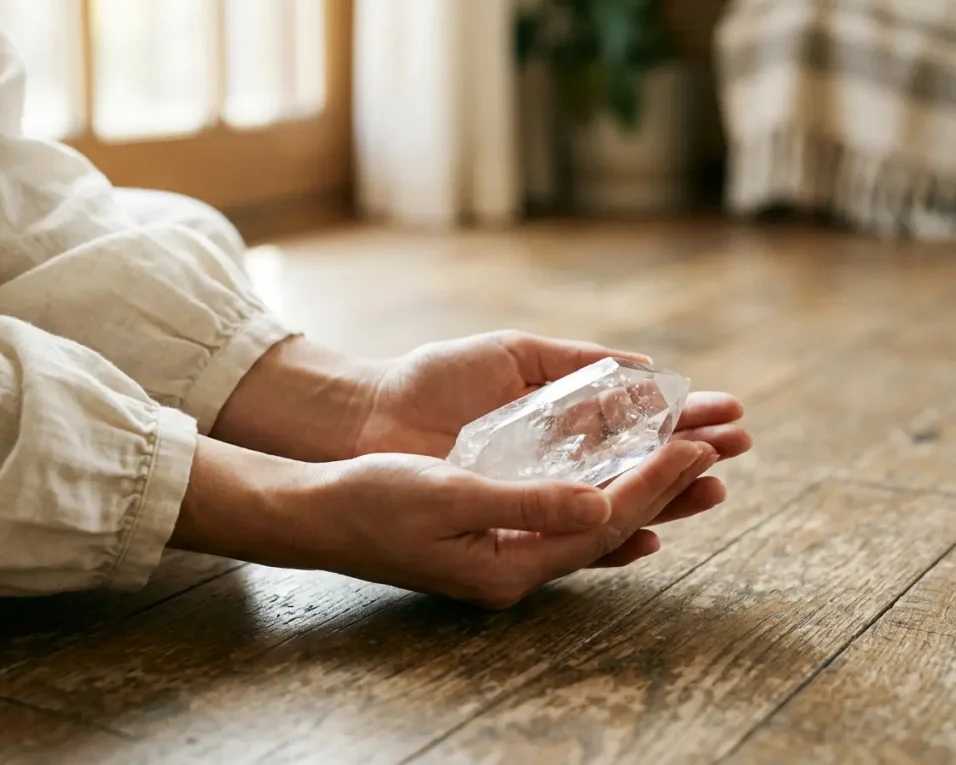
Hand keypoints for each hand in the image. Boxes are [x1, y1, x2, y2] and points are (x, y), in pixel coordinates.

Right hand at [172, 437, 720, 608]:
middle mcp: (516, 572)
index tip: (695, 446)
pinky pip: (564, 526)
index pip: (601, 522)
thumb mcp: (449, 497)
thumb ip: (526, 505)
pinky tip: (626, 507)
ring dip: (642, 494)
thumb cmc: (374, 500)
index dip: (653, 482)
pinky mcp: (493, 542)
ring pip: (592, 526)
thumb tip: (599, 505)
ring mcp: (505, 561)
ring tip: (693, 472)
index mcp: (509, 567)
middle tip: (718, 451)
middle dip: (665, 488)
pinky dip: (601, 508)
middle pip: (610, 527)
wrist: (320, 514)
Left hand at [356, 330, 750, 508]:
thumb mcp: (511, 356)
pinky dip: (605, 536)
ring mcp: (532, 493)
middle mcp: (555, 463)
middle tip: (740, 448)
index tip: (727, 416)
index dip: (683, 422)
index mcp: (561, 421)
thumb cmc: (434, 381)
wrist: (369, 413)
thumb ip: (572, 363)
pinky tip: (645, 534)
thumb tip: (644, 369)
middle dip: (687, 457)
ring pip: (610, 500)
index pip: (637, 427)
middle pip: (634, 465)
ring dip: (662, 495)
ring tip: (713, 486)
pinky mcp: (506, 521)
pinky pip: (563, 536)